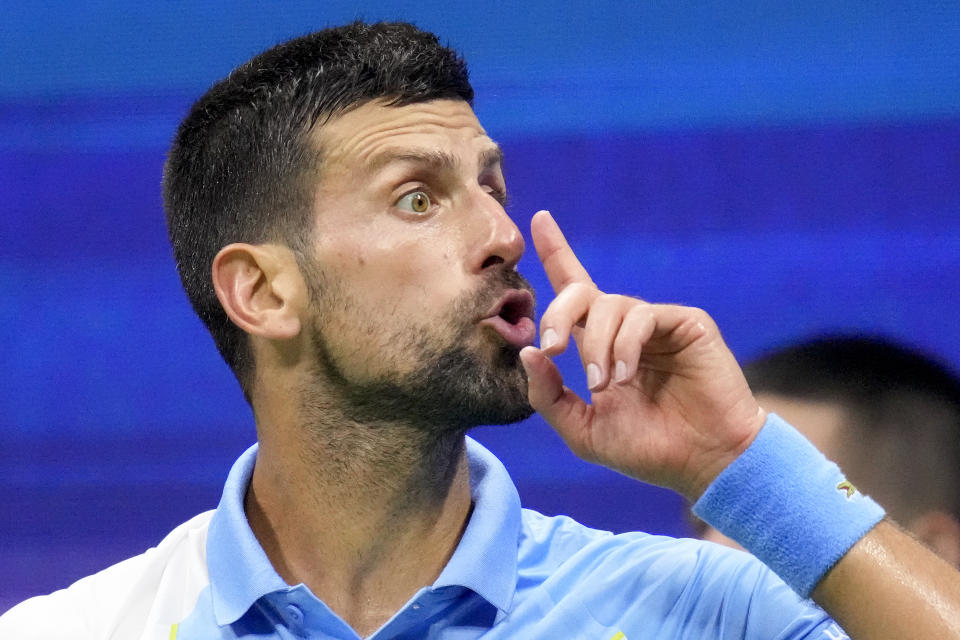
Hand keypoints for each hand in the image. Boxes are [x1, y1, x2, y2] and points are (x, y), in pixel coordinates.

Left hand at [519, 211, 766, 500]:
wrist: (705, 463)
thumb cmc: (648, 450)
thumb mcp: (584, 430)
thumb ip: (550, 395)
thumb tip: (527, 352)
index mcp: (602, 345)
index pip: (574, 292)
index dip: (557, 252)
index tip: (539, 217)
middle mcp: (627, 328)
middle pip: (581, 292)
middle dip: (557, 314)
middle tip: (552, 348)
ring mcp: (657, 323)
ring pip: (610, 305)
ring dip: (597, 345)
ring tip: (604, 384)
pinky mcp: (686, 322)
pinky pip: (641, 316)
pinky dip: (625, 344)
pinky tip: (625, 375)